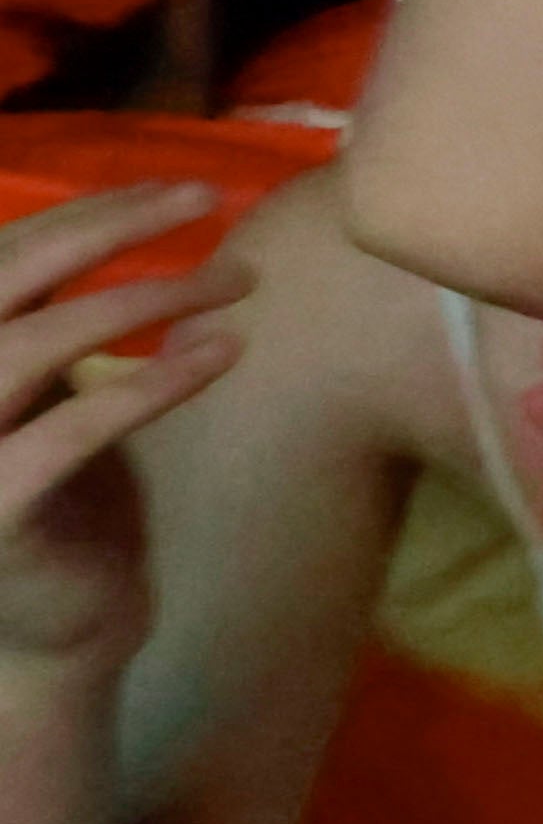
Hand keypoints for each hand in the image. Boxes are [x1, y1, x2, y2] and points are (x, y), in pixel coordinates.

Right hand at [0, 187, 245, 678]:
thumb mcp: (51, 400)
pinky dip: (150, 383)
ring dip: (145, 298)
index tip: (179, 188)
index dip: (85, 213)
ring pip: (36, 343)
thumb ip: (54, 328)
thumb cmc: (69, 509)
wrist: (61, 635)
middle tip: (208, 198)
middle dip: (108, 227)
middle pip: (5, 279)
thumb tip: (116, 226)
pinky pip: (74, 429)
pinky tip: (224, 352)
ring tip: (239, 281)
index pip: (1, 255)